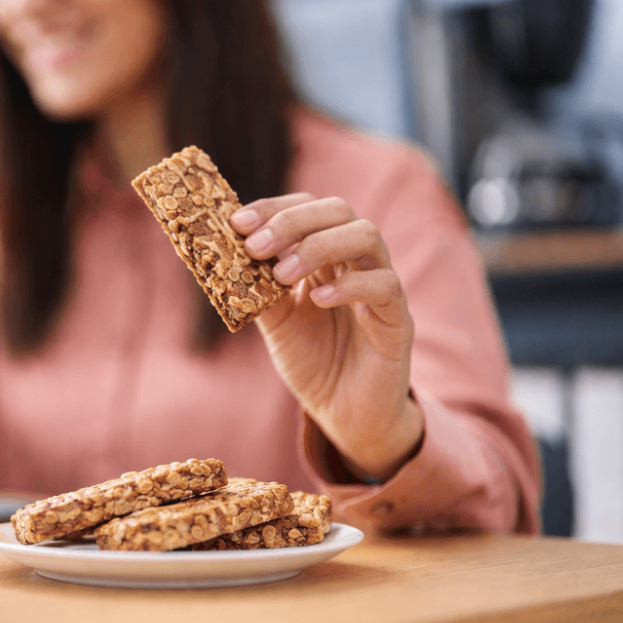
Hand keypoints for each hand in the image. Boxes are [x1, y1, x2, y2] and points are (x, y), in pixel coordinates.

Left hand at [231, 194, 423, 480]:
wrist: (344, 413)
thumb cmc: (313, 362)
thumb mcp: (275, 322)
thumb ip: (256, 289)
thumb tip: (223, 259)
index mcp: (327, 256)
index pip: (307, 208)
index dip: (273, 208)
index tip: (237, 223)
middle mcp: (357, 262)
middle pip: (339, 210)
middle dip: (292, 221)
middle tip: (255, 246)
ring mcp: (381, 287)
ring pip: (367, 236)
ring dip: (319, 246)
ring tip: (282, 273)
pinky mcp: (399, 320)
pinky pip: (385, 285)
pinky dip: (350, 285)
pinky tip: (318, 299)